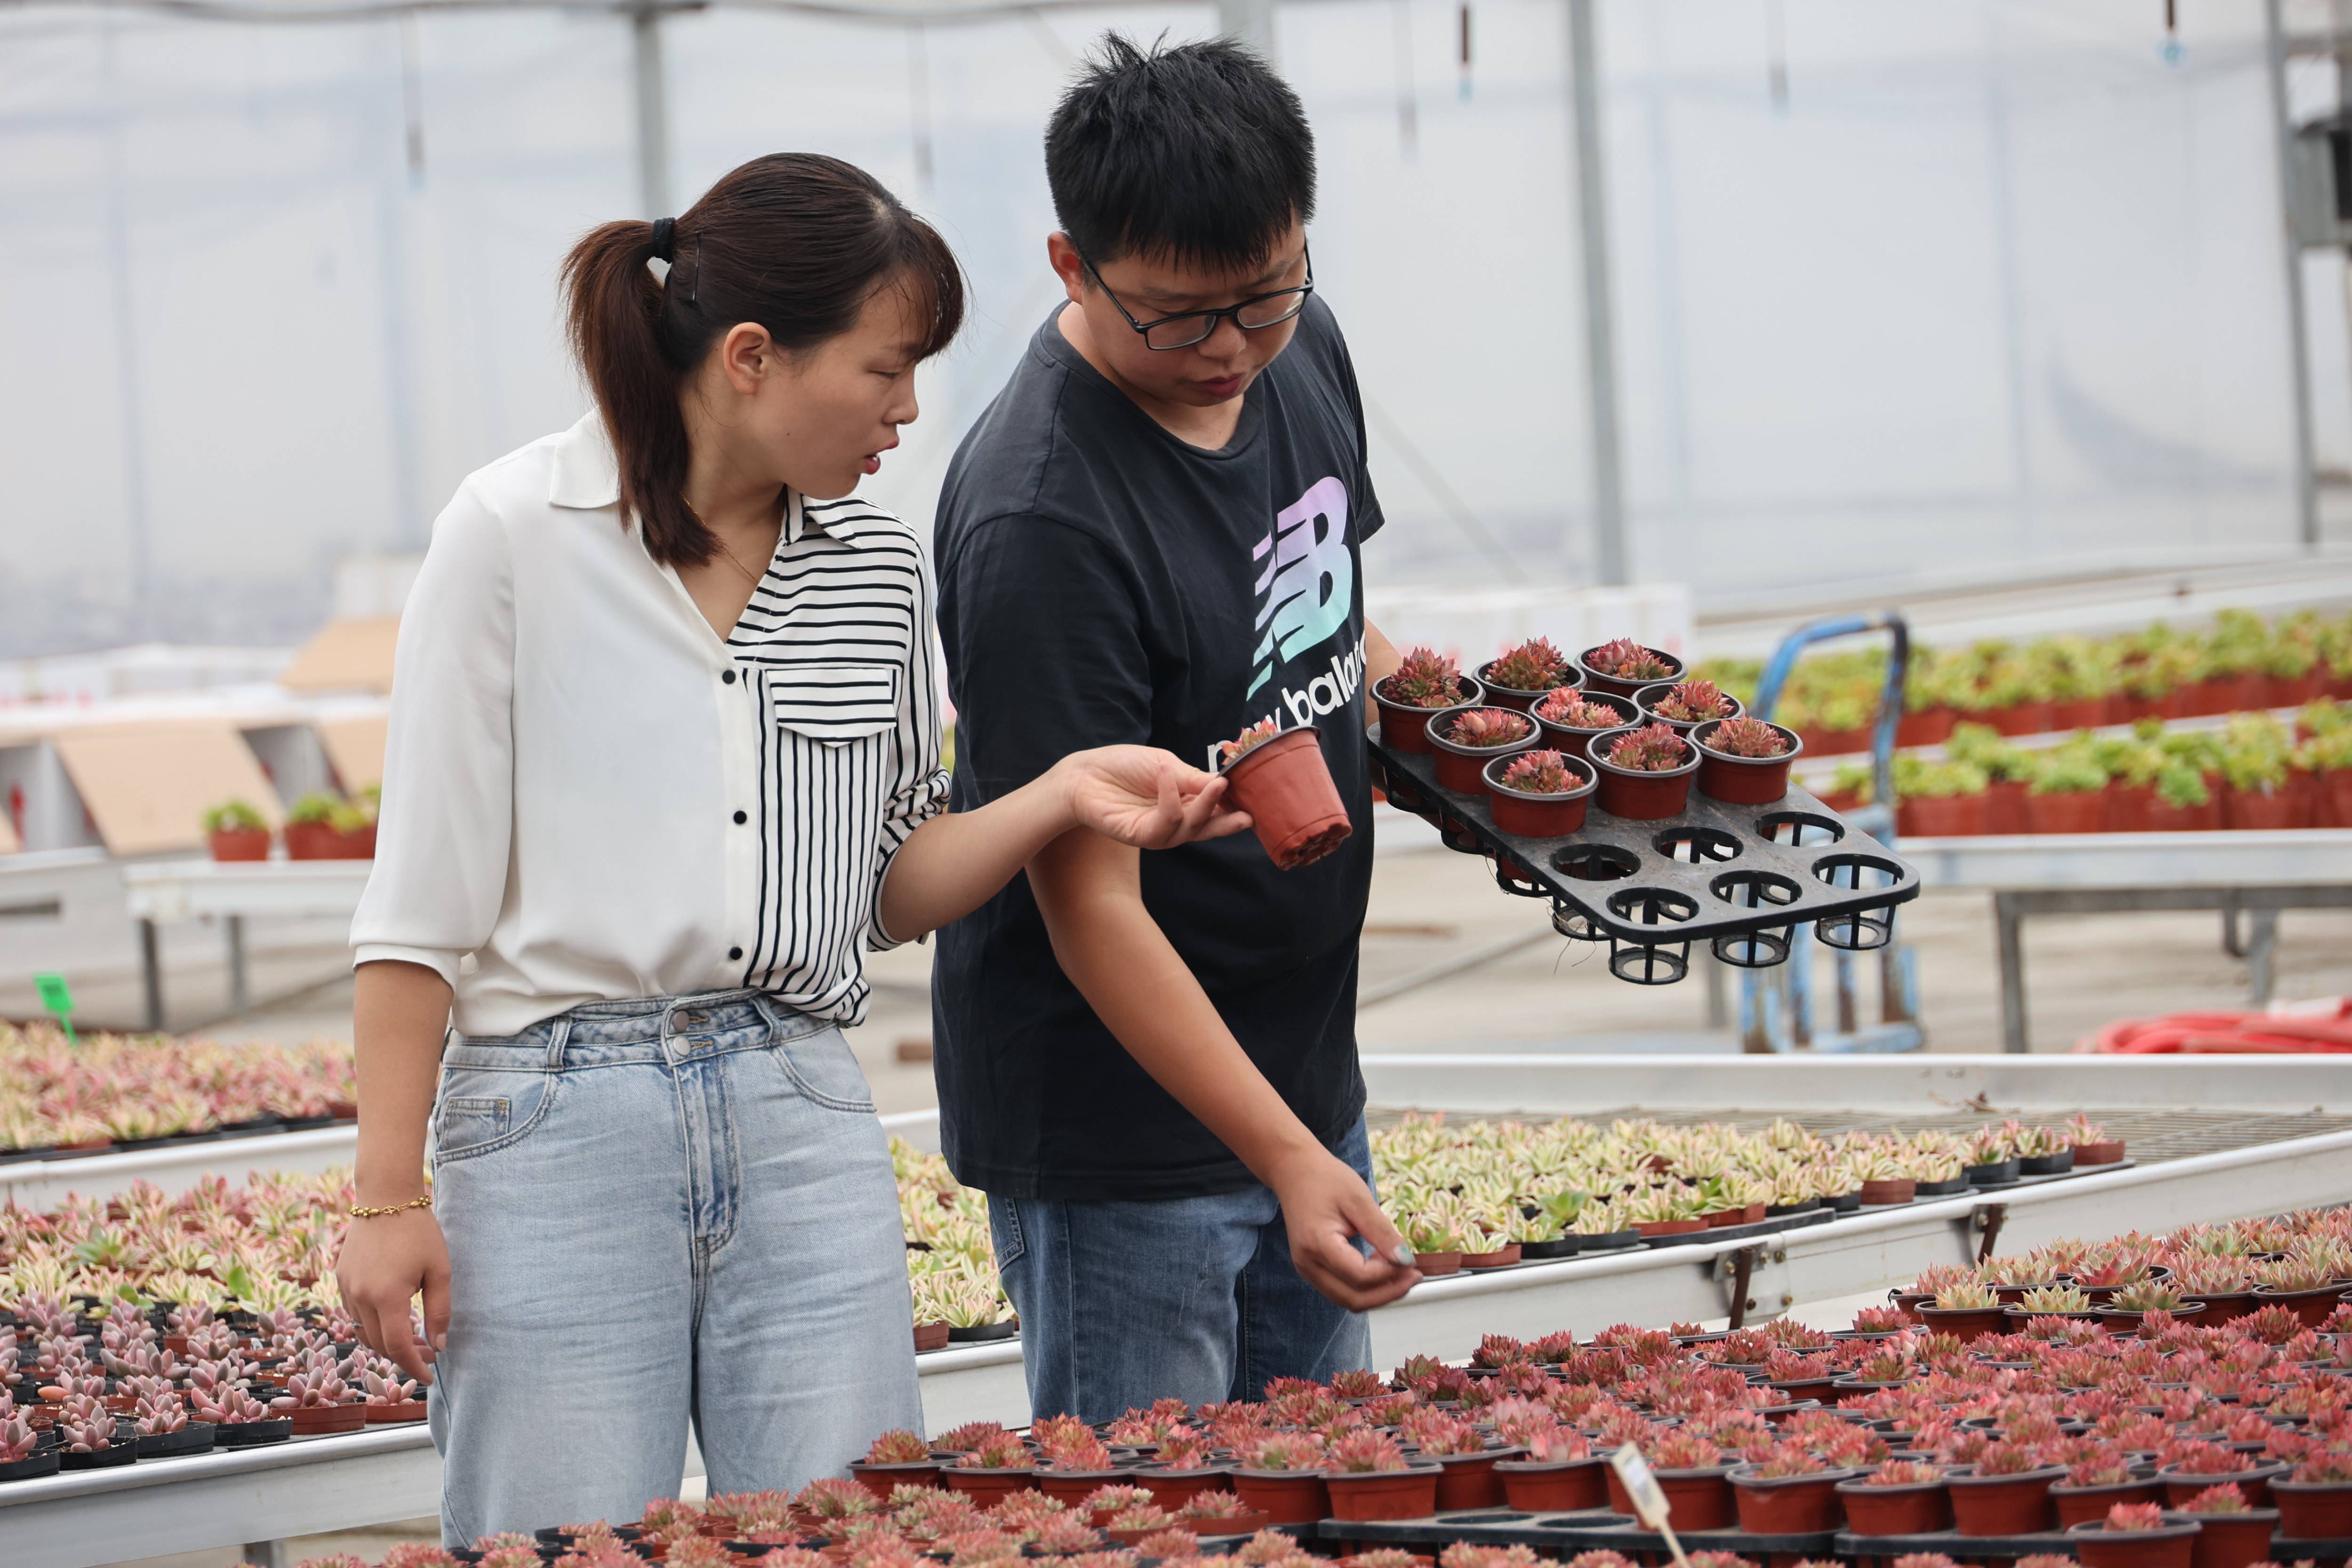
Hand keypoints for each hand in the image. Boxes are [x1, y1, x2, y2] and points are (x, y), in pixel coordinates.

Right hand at [335, 1207, 450, 1386]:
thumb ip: (439, 1310)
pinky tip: (392, 1317)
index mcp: (387, 1296)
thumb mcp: (439, 1270)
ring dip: (386, 1342)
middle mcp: (360, 1296)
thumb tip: (438, 1345)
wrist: (384, 1196)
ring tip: (413, 1340)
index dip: (413, 1366)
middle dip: (403, 1356)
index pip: (398, 1347)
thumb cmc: (418, 1231)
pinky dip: (371, 1324)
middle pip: (379, 1344)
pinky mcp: (341, 1279)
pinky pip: (353, 1313)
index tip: (428, 1377)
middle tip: (428, 1355)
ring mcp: (346, 1288)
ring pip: (363, 1331)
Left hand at [1055, 746, 1252, 850]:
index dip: (1232, 807)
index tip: (1253, 801)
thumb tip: (1227, 784)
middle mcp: (1175, 820)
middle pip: (1207, 827)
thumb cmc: (1124, 765)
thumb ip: (1193, 778)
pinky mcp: (1141, 836)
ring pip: (1190, 828)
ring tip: (1217, 785)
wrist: (1087, 773)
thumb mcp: (1165, 764)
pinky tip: (1168, 777)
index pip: (1214, 809)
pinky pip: (1165, 822)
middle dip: (1228, 823)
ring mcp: (1159, 831)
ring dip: (1205, 806)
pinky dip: (1170, 799)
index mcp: (1184, 802)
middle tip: (1247, 816)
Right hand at [1267, 1146, 1421, 1311]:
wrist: (1295, 1171)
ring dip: (1378, 1294)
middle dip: (1388, 1292)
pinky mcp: (1312, 1269)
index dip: (1389, 1273)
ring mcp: (1307, 1270)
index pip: (1360, 1276)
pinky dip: (1365, 1288)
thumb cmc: (1325, 1179)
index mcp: (1318, 1244)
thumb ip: (1382, 1232)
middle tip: (1413, 1275)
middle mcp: (1308, 1265)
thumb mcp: (1358, 1199)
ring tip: (1401, 1274)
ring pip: (1348, 1300)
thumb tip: (1405, 1260)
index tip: (1409, 1259)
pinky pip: (1341, 1291)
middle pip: (1354, 1299)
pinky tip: (1381, 1270)